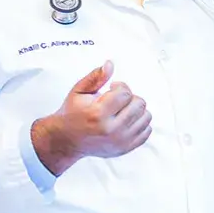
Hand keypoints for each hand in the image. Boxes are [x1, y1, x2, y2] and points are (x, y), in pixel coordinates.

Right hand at [32, 60, 152, 174]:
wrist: (66, 140)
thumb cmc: (72, 113)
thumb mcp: (79, 92)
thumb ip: (95, 77)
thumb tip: (110, 64)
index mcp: (98, 113)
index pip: (125, 93)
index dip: (120, 86)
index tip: (111, 88)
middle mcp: (111, 129)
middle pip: (139, 104)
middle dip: (129, 97)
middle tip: (116, 100)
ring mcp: (120, 141)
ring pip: (146, 117)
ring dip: (135, 109)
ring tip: (121, 110)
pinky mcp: (125, 149)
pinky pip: (146, 131)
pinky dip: (139, 123)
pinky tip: (126, 120)